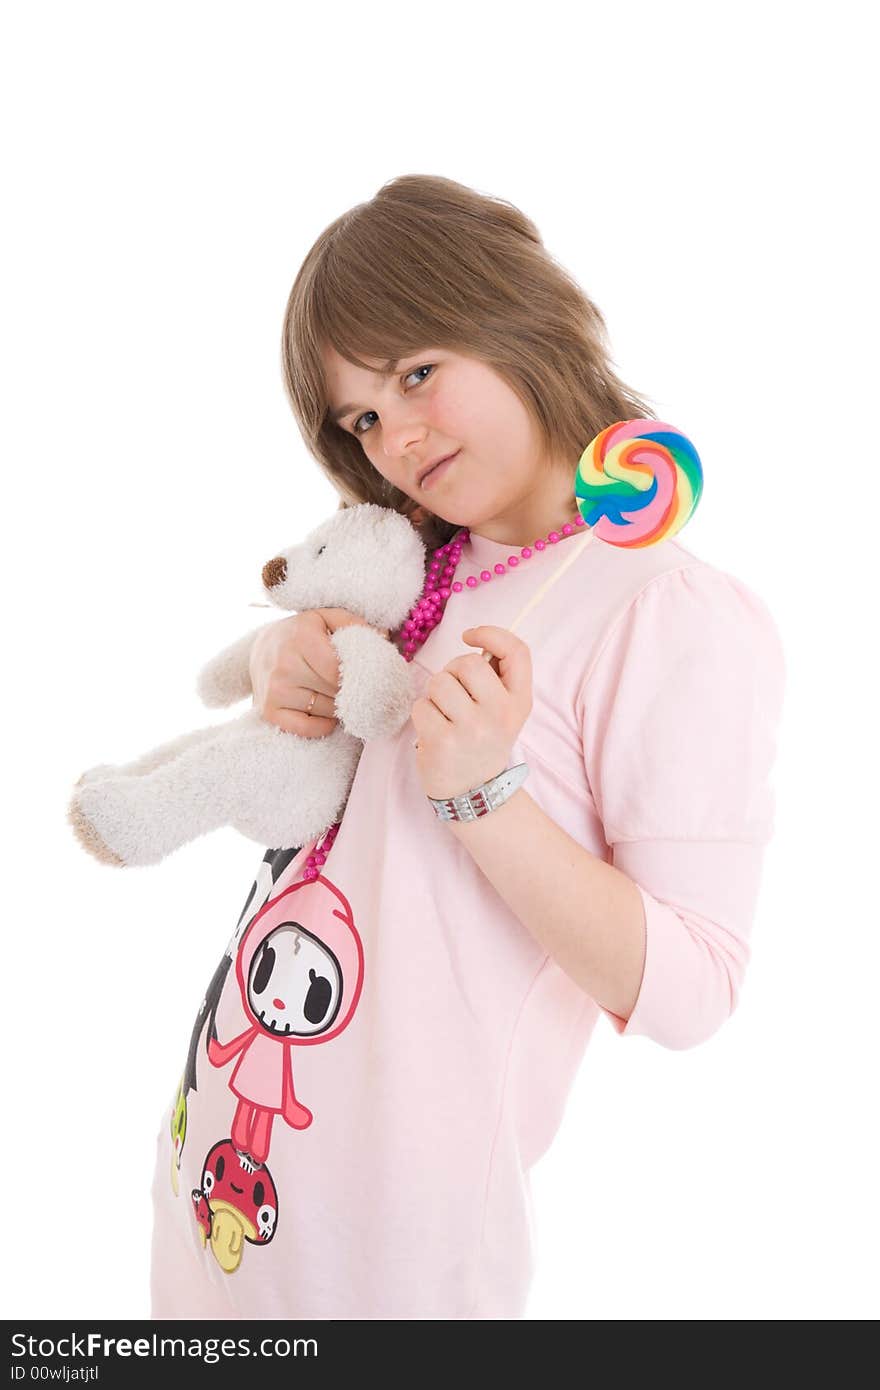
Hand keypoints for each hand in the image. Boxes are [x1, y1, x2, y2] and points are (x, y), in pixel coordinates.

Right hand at [249, 608, 388, 736]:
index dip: (358, 677)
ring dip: (337, 706)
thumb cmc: (302, 633)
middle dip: (350, 691)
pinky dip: (324, 725)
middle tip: (353, 684)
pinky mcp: (269, 712)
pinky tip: (325, 712)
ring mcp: (275, 692)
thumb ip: (356, 625)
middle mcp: (284, 666)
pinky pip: (308, 729)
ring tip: (332, 692)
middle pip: (335, 692)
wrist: (261, 648)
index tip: (366, 676)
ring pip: (326, 711)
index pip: (339, 670)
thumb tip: (384, 640)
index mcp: (301, 639)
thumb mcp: (327, 618)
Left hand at [411, 626, 532, 799]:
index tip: (469, 636)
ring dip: (434, 695)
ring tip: (444, 715)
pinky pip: (421, 706)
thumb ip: (497, 677)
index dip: (491, 634)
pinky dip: (422, 715)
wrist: (473, 793)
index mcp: (519, 702)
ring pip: (440, 683)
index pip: (517, 651)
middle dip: (453, 672)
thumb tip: (476, 638)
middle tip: (454, 695)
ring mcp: (471, 729)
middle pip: (468, 663)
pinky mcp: (443, 742)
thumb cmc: (482, 741)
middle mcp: (500, 714)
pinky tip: (434, 732)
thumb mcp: (505, 711)